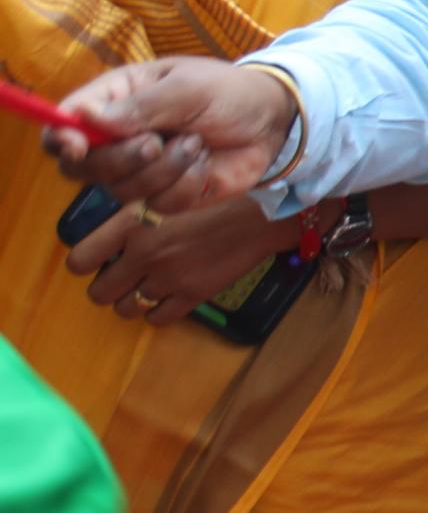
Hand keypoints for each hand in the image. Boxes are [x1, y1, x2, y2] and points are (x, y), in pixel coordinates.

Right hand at [44, 57, 296, 216]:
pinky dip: (187, 184)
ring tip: (198, 142)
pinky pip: (159, 204)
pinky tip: (206, 163)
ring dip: (166, 168)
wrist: (273, 121)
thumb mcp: (190, 87)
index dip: (60, 139)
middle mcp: (118, 137)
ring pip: (122, 189)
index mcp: (115, 100)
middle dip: (120, 160)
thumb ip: (142, 105)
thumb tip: (87, 118)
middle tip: (156, 143)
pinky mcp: (164, 195)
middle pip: (81, 167)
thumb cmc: (229, 92)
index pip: (63, 123)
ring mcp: (139, 170)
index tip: (78, 148)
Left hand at [65, 194, 300, 322]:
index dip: (85, 263)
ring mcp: (168, 278)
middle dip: (107, 286)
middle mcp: (144, 255)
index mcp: (132, 224)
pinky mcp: (193, 295)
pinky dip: (158, 310)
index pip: (79, 260)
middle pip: (99, 293)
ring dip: (131, 299)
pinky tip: (169, 294)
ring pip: (126, 308)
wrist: (262, 211)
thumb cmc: (216, 194)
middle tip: (123, 275)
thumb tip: (112, 234)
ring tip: (147, 285)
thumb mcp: (167, 193)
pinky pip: (157, 319)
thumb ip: (135, 215)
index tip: (98, 258)